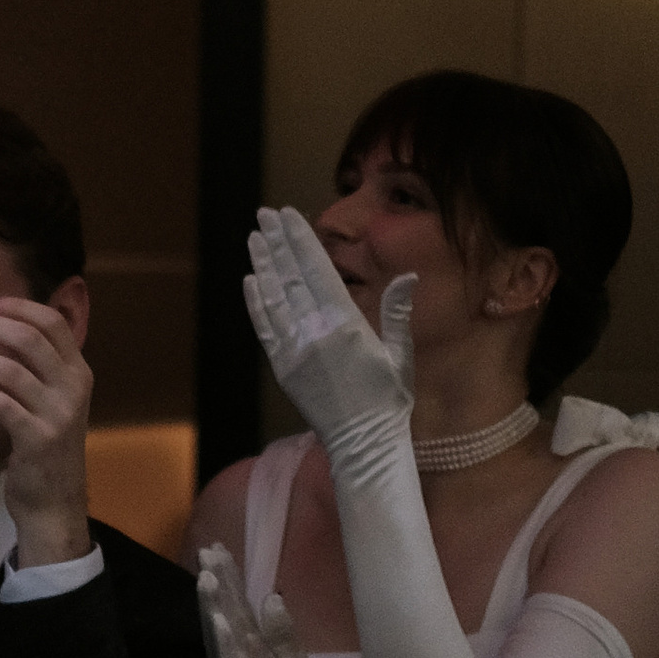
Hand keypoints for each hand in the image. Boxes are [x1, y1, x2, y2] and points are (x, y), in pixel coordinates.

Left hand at [0, 295, 92, 568]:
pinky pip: (0, 404)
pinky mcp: (37, 438)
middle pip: (29, 338)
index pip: (53, 323)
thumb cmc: (46, 447)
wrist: (55, 503)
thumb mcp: (53, 401)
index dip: (20, 307)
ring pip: (10, 369)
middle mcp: (74, 387)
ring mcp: (58, 413)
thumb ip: (37, 369)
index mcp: (79, 372)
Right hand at [195, 544, 327, 657]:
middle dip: (217, 585)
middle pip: (226, 617)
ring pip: (220, 641)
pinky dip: (222, 648)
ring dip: (212, 610)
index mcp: (258, 654)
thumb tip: (272, 596)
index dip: (230, 579)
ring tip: (206, 579)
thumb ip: (286, 641)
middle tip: (206, 550)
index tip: (218, 547)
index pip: (240, 609)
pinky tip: (219, 624)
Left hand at [244, 206, 415, 493]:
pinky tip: (251, 280)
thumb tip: (407, 275)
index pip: (318, 269)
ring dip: (263, 264)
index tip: (289, 214)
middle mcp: (316, 334)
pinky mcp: (282, 368)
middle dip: (278, 241)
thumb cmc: (389, 399)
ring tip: (255, 237)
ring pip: (273, 298)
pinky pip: (265, 328)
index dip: (301, 239)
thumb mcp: (400, 355)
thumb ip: (397, 313)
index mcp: (347, 325)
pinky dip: (256, 302)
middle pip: (291, 276)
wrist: (363, 444)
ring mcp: (295, 351)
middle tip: (266, 213)